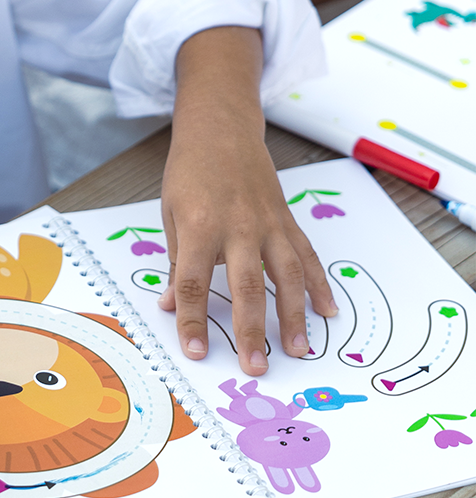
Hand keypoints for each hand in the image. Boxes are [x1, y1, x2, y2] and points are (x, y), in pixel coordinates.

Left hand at [160, 28, 335, 375]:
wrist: (221, 130)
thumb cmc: (189, 173)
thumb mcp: (171, 214)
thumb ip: (175, 261)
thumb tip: (170, 305)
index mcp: (199, 226)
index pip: (192, 282)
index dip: (191, 320)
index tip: (195, 352)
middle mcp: (237, 227)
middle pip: (245, 286)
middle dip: (250, 330)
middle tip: (255, 367)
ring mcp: (267, 224)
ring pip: (286, 275)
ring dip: (293, 316)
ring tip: (298, 350)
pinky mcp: (286, 220)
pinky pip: (307, 257)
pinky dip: (319, 285)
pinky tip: (327, 313)